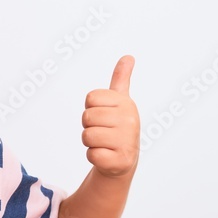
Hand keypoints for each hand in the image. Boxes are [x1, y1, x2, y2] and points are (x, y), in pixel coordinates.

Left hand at [81, 55, 139, 179]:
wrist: (124, 160)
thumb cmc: (118, 127)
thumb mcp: (120, 101)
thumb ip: (121, 79)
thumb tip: (128, 56)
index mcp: (126, 103)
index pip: (90, 98)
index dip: (91, 107)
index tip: (104, 115)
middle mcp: (130, 120)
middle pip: (87, 117)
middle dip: (89, 126)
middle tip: (103, 131)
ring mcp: (126, 141)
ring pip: (87, 136)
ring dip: (90, 142)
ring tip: (104, 143)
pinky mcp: (120, 161)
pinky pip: (91, 155)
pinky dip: (94, 157)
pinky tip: (106, 156)